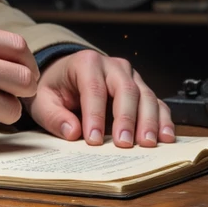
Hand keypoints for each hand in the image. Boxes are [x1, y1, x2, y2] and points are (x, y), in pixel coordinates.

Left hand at [27, 49, 174, 147]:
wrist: (64, 76)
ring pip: (145, 96)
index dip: (95, 115)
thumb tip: (73, 132)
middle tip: (124, 143)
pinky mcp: (141, 89)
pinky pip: (156, 103)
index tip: (93, 139)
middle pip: (126, 90)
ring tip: (147, 143)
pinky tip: (165, 137)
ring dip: (149, 121)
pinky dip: (163, 120)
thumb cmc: (54, 88)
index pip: (94, 89)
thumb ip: (54, 116)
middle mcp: (112, 66)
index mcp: (86, 63)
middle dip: (126, 118)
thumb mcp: (43, 101)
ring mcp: (130, 76)